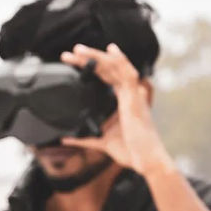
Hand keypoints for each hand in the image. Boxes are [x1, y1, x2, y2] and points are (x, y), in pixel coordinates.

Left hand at [59, 43, 174, 176]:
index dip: (89, 68)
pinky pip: (128, 74)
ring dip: (97, 57)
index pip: (104, 78)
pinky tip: (111, 50)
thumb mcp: (100, 142)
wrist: (145, 160)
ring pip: (115, 67)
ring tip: (79, 50)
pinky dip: (120, 61)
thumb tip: (65, 138)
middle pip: (107, 69)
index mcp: (121, 101)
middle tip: (69, 54)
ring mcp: (132, 94)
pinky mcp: (135, 98)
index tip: (72, 62)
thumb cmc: (130, 151)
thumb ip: (83, 138)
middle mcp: (128, 94)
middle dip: (88, 59)